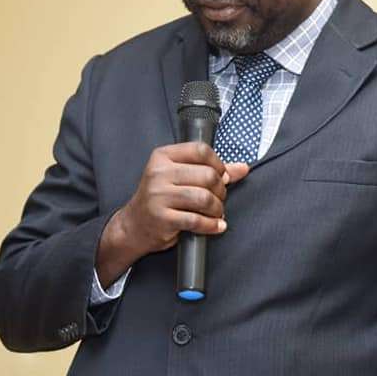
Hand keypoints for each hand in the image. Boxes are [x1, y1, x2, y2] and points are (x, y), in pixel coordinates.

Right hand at [95, 143, 249, 287]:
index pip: (200, 150)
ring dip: (217, 208)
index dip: (218, 163)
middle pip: (206, 175)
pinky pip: (197, 220)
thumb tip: (242, 168)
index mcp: (162, 156)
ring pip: (204, 198)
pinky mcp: (163, 218)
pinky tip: (215, 225)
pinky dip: (212, 225)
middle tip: (219, 198)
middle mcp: (159, 173)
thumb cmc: (160, 198)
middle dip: (220, 190)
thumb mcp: (179, 177)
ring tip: (216, 212)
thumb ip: (211, 170)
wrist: (133, 225)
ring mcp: (159, 196)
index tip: (221, 175)